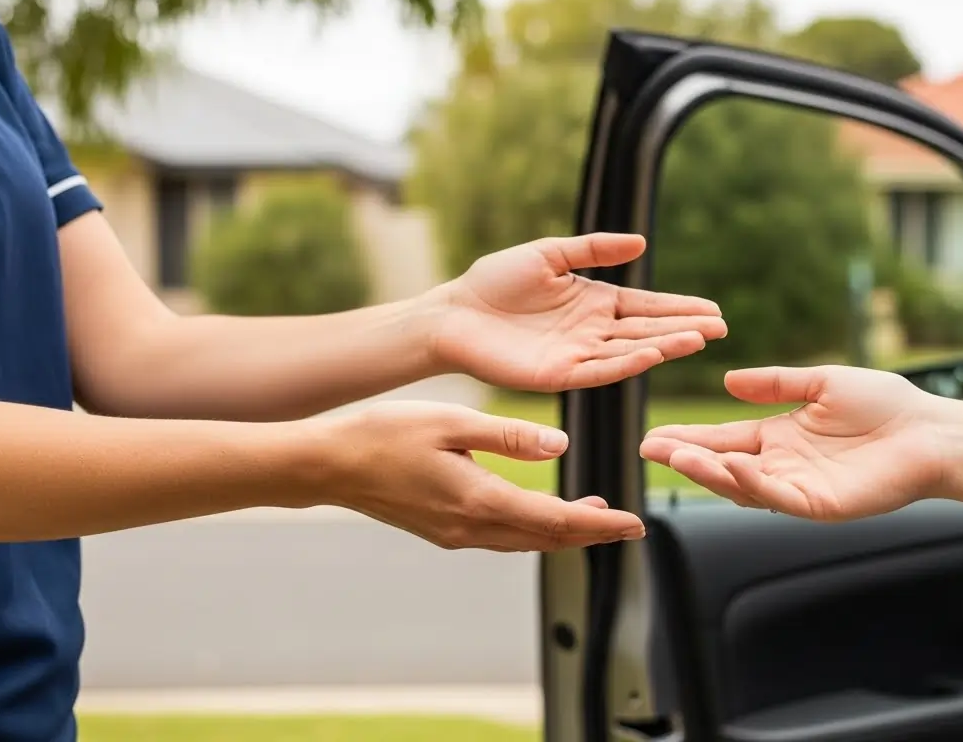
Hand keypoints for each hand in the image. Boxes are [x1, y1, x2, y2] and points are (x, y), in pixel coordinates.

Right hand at [306, 401, 644, 550]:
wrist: (328, 466)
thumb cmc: (383, 435)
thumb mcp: (450, 421)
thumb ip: (508, 435)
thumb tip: (561, 444)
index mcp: (478, 500)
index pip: (554, 520)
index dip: (599, 524)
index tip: (634, 522)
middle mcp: (470, 527)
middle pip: (546, 538)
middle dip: (590, 533)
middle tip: (627, 525)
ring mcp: (454, 534)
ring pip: (524, 540)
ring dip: (561, 532)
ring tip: (593, 517)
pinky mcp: (442, 530)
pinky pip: (500, 536)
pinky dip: (530, 528)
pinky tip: (539, 512)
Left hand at [428, 234, 727, 391]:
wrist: (453, 313)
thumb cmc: (495, 282)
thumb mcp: (549, 254)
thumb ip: (594, 249)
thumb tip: (642, 243)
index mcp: (595, 303)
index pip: (647, 307)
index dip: (680, 309)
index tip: (714, 312)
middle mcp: (593, 332)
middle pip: (648, 330)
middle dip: (685, 329)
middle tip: (721, 328)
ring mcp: (579, 355)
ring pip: (631, 351)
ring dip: (666, 345)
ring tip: (699, 339)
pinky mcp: (560, 375)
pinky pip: (601, 370)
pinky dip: (628, 363)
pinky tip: (653, 353)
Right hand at [639, 366, 947, 520]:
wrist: (931, 431)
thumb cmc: (887, 405)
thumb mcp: (822, 383)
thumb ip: (776, 383)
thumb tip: (729, 379)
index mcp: (780, 437)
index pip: (723, 438)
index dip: (689, 438)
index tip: (654, 434)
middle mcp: (783, 466)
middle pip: (723, 465)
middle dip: (686, 458)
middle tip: (651, 449)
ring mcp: (799, 488)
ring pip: (743, 486)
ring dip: (710, 472)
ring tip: (679, 457)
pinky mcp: (820, 505)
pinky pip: (777, 497)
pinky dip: (751, 484)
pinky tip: (729, 467)